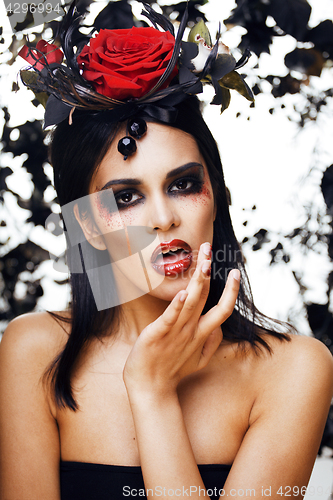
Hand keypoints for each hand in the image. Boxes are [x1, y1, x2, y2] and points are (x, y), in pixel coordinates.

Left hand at [123, 242, 239, 396]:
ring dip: (198, 281)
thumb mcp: (198, 360)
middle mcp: (192, 330)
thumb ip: (211, 344)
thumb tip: (220, 330)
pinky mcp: (158, 335)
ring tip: (203, 261)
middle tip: (208, 247)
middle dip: (208, 271)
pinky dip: (177, 306)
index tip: (235, 272)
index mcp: (201, 334)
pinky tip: (183, 293)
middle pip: (207, 297)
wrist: (150, 389)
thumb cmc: (171, 371)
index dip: (231, 291)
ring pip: (192, 303)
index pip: (222, 309)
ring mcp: (176, 333)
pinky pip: (170, 318)